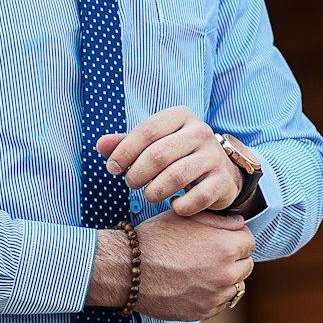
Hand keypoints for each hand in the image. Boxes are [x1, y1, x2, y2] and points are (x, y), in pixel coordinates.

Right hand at [86, 208, 253, 320]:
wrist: (129, 270)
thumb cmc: (156, 238)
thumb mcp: (186, 218)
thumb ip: (219, 221)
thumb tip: (239, 225)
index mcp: (226, 247)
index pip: (249, 241)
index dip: (235, 237)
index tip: (222, 238)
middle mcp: (227, 274)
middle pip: (246, 264)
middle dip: (233, 258)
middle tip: (211, 254)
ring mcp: (216, 296)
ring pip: (235, 286)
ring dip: (225, 278)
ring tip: (200, 270)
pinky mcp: (204, 312)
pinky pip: (219, 302)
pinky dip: (212, 294)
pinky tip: (192, 284)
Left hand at [97, 106, 243, 215]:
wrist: (221, 171)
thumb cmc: (177, 155)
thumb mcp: (153, 143)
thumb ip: (126, 143)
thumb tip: (100, 145)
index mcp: (181, 115)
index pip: (147, 130)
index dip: (124, 151)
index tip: (112, 168)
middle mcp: (201, 131)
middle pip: (158, 155)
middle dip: (137, 174)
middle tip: (131, 184)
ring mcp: (214, 156)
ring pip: (176, 177)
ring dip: (154, 192)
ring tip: (149, 195)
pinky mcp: (223, 181)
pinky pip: (196, 199)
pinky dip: (180, 206)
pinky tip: (174, 204)